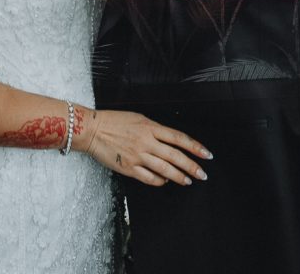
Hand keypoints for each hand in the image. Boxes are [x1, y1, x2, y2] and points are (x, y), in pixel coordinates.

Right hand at [75, 108, 211, 186]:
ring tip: (188, 181)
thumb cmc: (114, 120)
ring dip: (179, 176)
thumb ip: (154, 129)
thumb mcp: (138, 118)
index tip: (207, 154)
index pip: (179, 138)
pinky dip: (160, 181)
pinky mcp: (129, 168)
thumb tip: (170, 141)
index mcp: (150, 127)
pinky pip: (149, 178)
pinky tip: (166, 181)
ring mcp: (138, 156)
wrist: (93, 129)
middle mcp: (146, 142)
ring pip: (165, 169)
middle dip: (192, 166)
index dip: (195, 147)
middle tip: (203, 174)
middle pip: (175, 156)